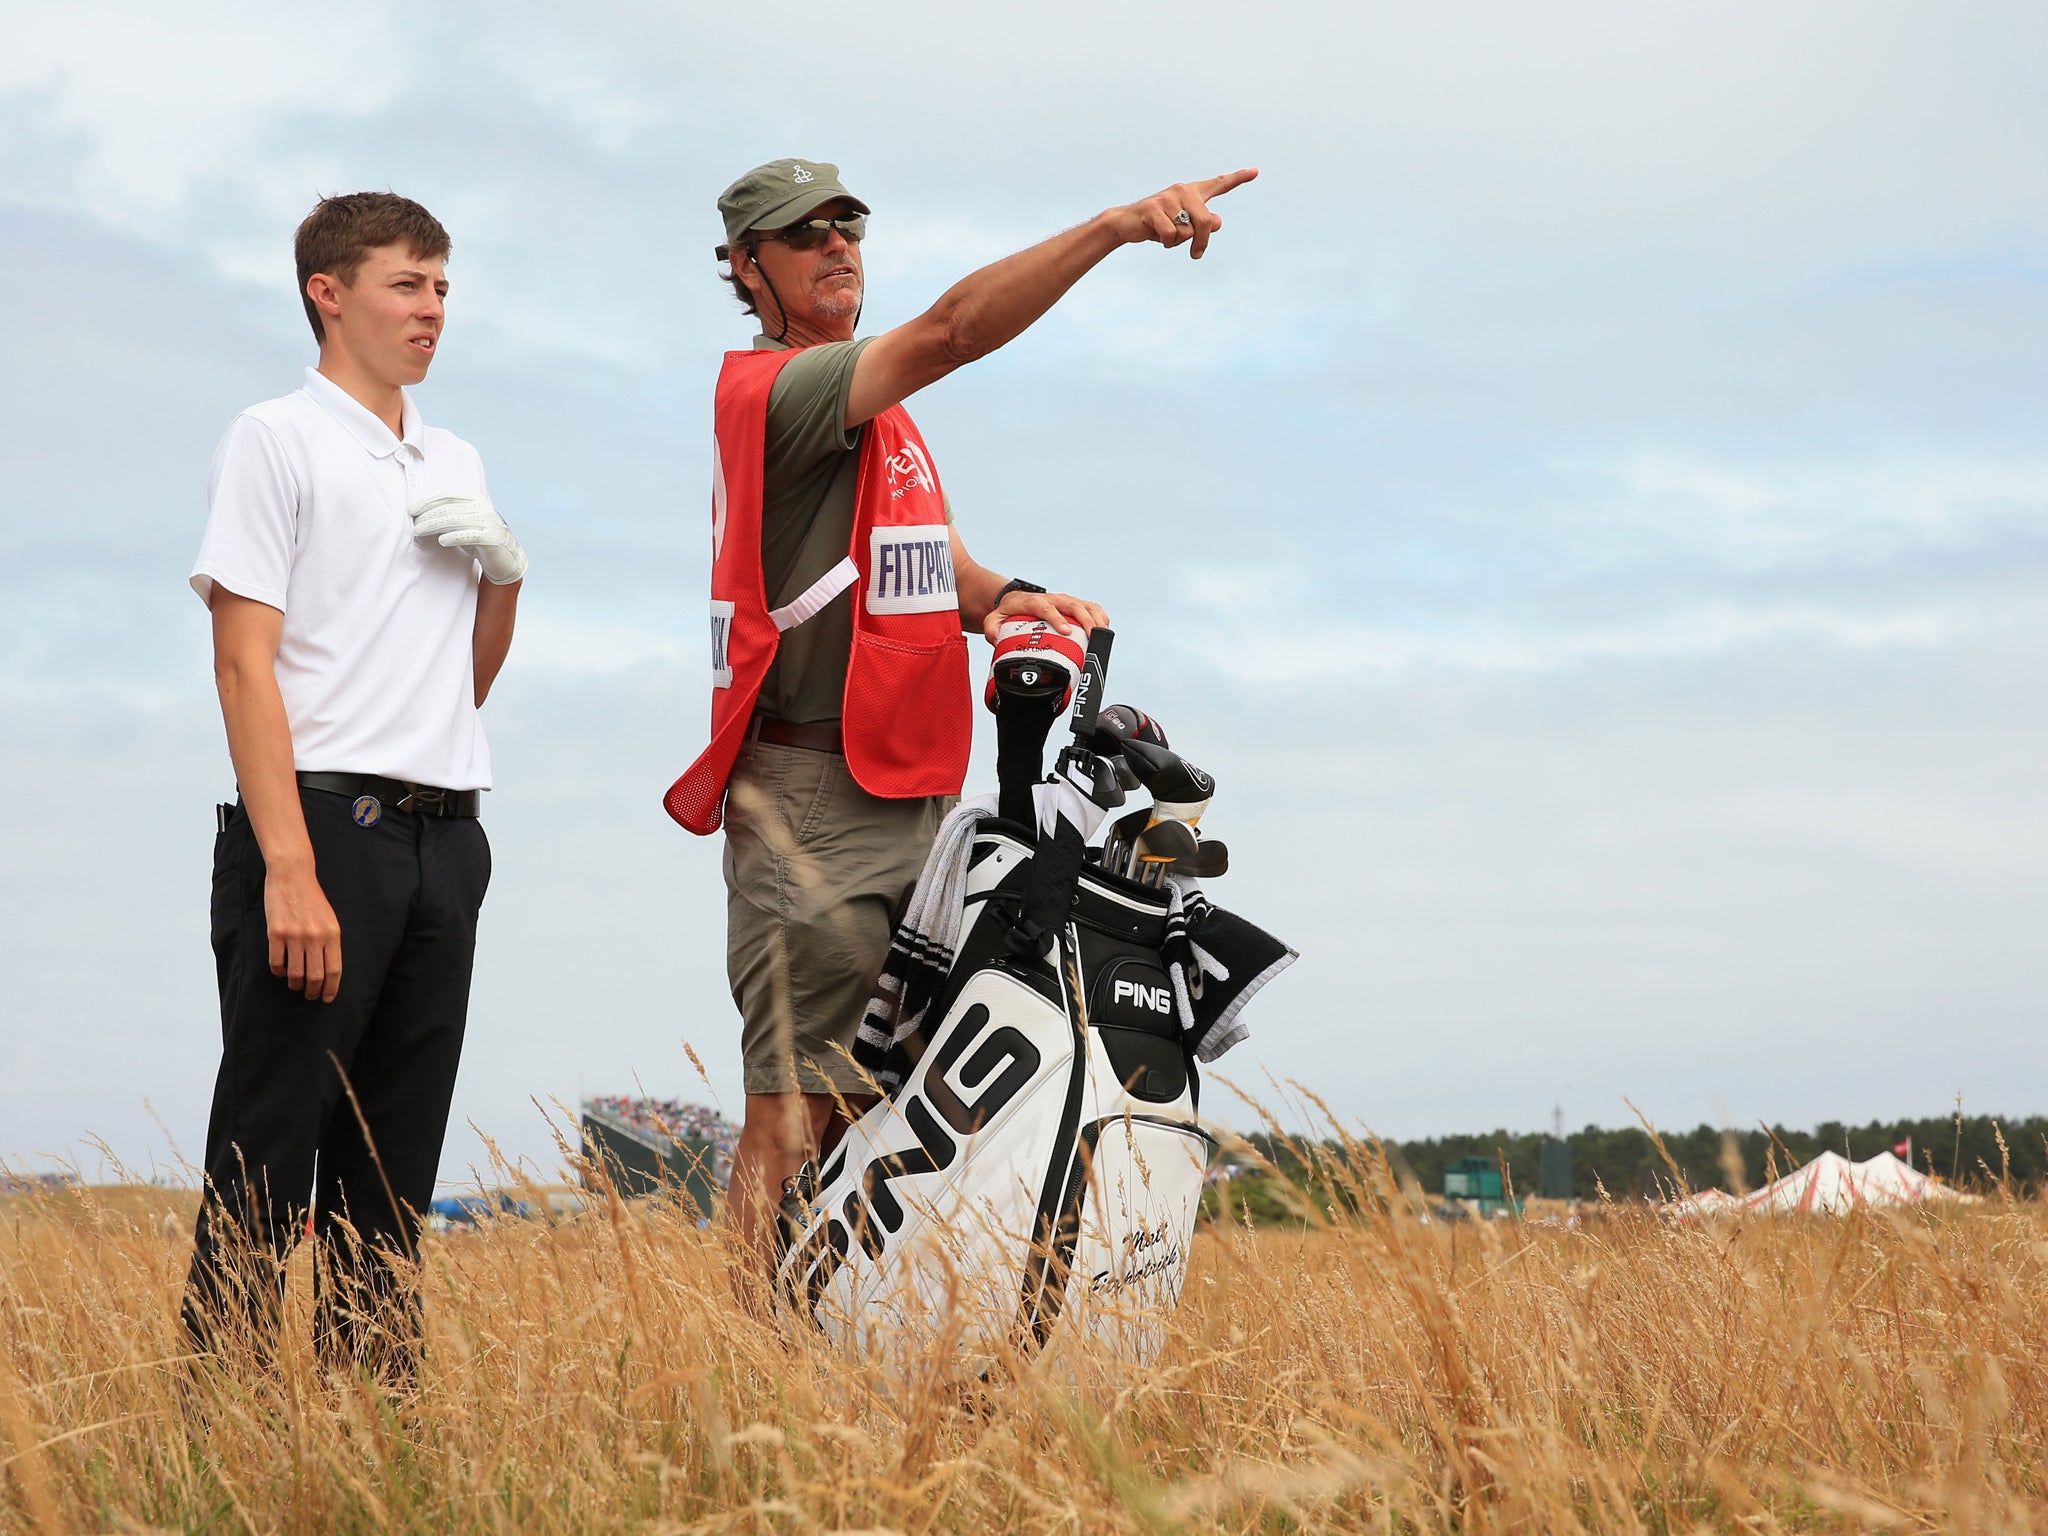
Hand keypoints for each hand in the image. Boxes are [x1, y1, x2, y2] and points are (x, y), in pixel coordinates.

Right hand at [264, 862, 341, 1002]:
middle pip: (315, 975)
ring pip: (295, 972)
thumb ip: (330, 941)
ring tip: (295, 985)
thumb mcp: (330, 919)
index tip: (327, 997)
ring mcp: (294, 935)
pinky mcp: (275, 933)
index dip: (331, 987)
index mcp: (332, 934)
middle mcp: (315, 937)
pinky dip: (278, 972)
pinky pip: (276, 962)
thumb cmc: (312, 899)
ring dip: (295, 984)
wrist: (293, 876)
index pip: (334, 969)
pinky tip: (280, 972)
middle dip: (312, 991)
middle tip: (309, 995)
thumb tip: (328, 969)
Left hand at [410, 494, 528, 584]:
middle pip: (449, 508)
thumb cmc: (481, 541)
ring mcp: (489, 523)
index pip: (448, 497)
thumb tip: (421, 514)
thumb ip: (450, 515)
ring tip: (419, 532)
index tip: (412, 510)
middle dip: (428, 516)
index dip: (428, 502)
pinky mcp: (492, 539)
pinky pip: (469, 536)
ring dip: (434, 525)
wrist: (507, 560)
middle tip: (414, 525)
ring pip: (455, 520)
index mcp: (476, 500)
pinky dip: (453, 537)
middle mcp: (484, 508)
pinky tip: (441, 541)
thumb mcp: (466, 524)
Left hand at [983, 589, 1109, 642]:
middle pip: (1072, 605)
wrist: (1016, 600)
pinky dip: (1100, 617)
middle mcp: (1052, 599)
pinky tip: (1104, 631)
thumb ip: (992, 628)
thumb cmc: (1008, 612)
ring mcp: (1065, 601)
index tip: (1066, 631)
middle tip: (1091, 637)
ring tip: (1102, 636)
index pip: (1046, 607)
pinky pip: (1091, 608)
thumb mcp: (994, 619)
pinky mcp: (1073, 604)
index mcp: (1034, 602)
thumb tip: (996, 638)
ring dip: (1096, 619)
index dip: (1057, 618)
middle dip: (1084, 620)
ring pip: (1085, 605)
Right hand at [1102, 169, 1257, 258]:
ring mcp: (1168, 197)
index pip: (1219, 184)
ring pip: (1187, 231)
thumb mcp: (1183, 226)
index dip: (1238, 178)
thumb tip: (1218, 221)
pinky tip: (1156, 236)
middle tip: (1196, 254)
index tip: (1255, 171)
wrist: (1127, 224)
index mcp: (1192, 193)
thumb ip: (1202, 224)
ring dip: (1178, 242)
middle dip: (1201, 242)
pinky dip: (1166, 242)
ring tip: (1165, 236)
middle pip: (1206, 221)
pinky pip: (1171, 234)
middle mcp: (1183, 190)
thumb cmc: (1158, 225)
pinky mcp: (1154, 208)